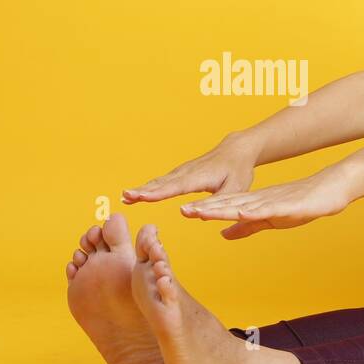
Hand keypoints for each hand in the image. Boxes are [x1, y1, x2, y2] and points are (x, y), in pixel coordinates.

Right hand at [122, 135, 257, 203]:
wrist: (237, 150)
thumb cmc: (238, 172)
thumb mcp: (233, 190)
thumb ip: (213, 203)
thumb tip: (190, 213)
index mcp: (199, 177)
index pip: (175, 187)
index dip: (157, 193)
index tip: (140, 196)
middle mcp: (187, 172)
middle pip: (161, 183)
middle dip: (143, 190)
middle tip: (125, 197)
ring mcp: (182, 171)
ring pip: (159, 181)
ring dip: (142, 189)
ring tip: (125, 197)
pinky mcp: (181, 173)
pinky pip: (162, 181)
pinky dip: (148, 187)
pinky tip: (137, 193)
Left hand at [178, 170, 352, 239]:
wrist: (329, 190)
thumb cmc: (300, 204)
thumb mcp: (269, 220)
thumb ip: (247, 226)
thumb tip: (223, 234)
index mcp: (253, 203)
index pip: (225, 207)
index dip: (205, 209)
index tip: (184, 211)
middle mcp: (259, 200)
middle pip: (229, 204)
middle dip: (206, 208)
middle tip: (183, 210)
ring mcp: (272, 201)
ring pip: (243, 205)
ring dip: (223, 209)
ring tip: (203, 211)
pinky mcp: (288, 205)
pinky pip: (268, 209)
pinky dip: (253, 211)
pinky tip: (240, 212)